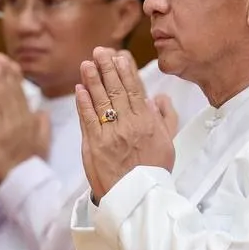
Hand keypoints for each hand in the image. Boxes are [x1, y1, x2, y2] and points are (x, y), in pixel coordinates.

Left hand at [0, 54, 49, 191]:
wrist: (12, 185)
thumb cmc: (27, 166)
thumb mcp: (42, 147)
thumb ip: (42, 128)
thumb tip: (41, 111)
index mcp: (30, 124)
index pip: (21, 95)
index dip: (16, 78)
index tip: (12, 64)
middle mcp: (17, 123)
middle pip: (9, 94)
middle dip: (4, 74)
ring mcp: (2, 129)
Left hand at [75, 47, 174, 201]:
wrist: (138, 198)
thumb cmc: (153, 171)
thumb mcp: (168, 143)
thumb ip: (166, 118)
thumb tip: (159, 98)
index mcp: (147, 122)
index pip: (135, 89)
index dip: (126, 71)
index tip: (120, 55)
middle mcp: (129, 124)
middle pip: (116, 90)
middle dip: (107, 68)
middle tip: (99, 51)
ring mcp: (111, 134)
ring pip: (101, 101)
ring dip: (93, 80)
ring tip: (86, 64)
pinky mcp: (95, 145)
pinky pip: (88, 119)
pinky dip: (84, 102)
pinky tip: (80, 89)